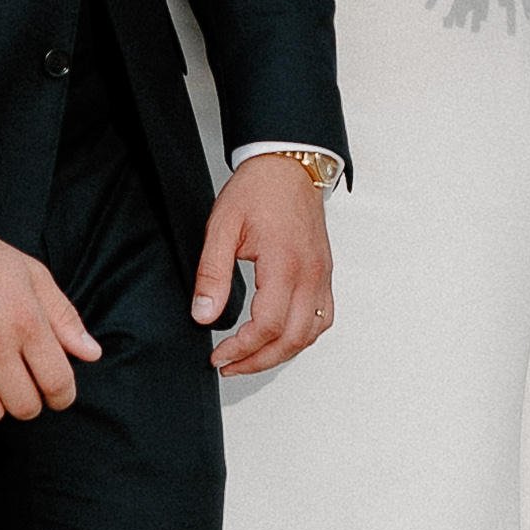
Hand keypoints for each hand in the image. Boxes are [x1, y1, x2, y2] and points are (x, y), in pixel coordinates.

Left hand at [195, 154, 333, 376]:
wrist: (288, 165)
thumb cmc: (258, 189)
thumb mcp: (223, 227)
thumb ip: (212, 274)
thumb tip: (204, 314)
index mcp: (285, 264)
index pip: (267, 326)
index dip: (241, 349)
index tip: (219, 355)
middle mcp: (310, 274)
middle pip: (292, 339)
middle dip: (259, 361)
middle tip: (230, 365)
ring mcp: (322, 274)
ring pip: (311, 333)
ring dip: (282, 353)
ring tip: (251, 358)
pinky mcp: (324, 272)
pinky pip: (323, 317)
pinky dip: (303, 336)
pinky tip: (281, 337)